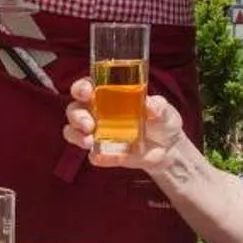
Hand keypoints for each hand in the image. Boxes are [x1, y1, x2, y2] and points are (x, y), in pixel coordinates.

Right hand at [61, 79, 193, 168]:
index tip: (86, 92)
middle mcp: (97, 112)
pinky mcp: (104, 154)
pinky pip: (93, 155)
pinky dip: (95, 156)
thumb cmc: (162, 120)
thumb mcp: (164, 109)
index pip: (86, 87)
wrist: (169, 149)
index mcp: (108, 94)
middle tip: (88, 124)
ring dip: (76, 136)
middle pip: (74, 109)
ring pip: (73, 132)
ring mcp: (98, 134)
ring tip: (88, 141)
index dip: (81, 88)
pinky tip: (102, 156)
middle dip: (77, 116)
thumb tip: (150, 105)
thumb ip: (157, 105)